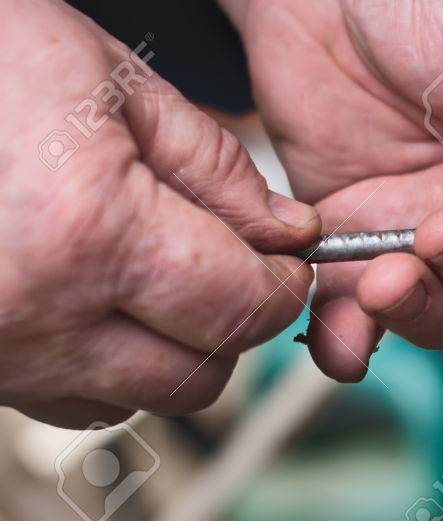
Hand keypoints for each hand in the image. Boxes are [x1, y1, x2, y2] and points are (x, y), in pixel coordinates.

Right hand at [1, 0, 319, 427]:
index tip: (287, 262)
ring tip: (152, 277)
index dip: (283, 286)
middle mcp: (39, 314)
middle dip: (232, 325)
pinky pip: (69, 402)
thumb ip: (214, 167)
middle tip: (228, 268)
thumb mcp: (105, 80)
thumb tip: (287, 232)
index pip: (239, 308)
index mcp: (87, 231)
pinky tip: (92, 301)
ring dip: (170, 353)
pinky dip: (104, 367)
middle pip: (198, 378)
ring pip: (138, 401)